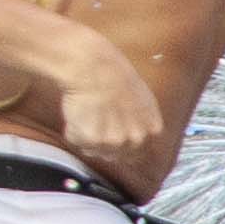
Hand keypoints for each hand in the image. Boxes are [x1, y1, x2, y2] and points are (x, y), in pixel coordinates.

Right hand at [51, 28, 164, 167]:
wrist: (94, 67)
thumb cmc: (115, 76)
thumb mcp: (143, 100)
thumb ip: (142, 122)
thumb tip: (137, 138)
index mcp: (152, 130)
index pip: (137, 154)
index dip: (120, 144)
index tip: (110, 132)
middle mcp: (137, 140)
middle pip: (114, 156)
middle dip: (102, 143)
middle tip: (95, 119)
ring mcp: (115, 142)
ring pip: (93, 151)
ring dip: (87, 137)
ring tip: (87, 112)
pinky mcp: (92, 140)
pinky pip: (77, 142)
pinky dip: (73, 131)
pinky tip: (78, 112)